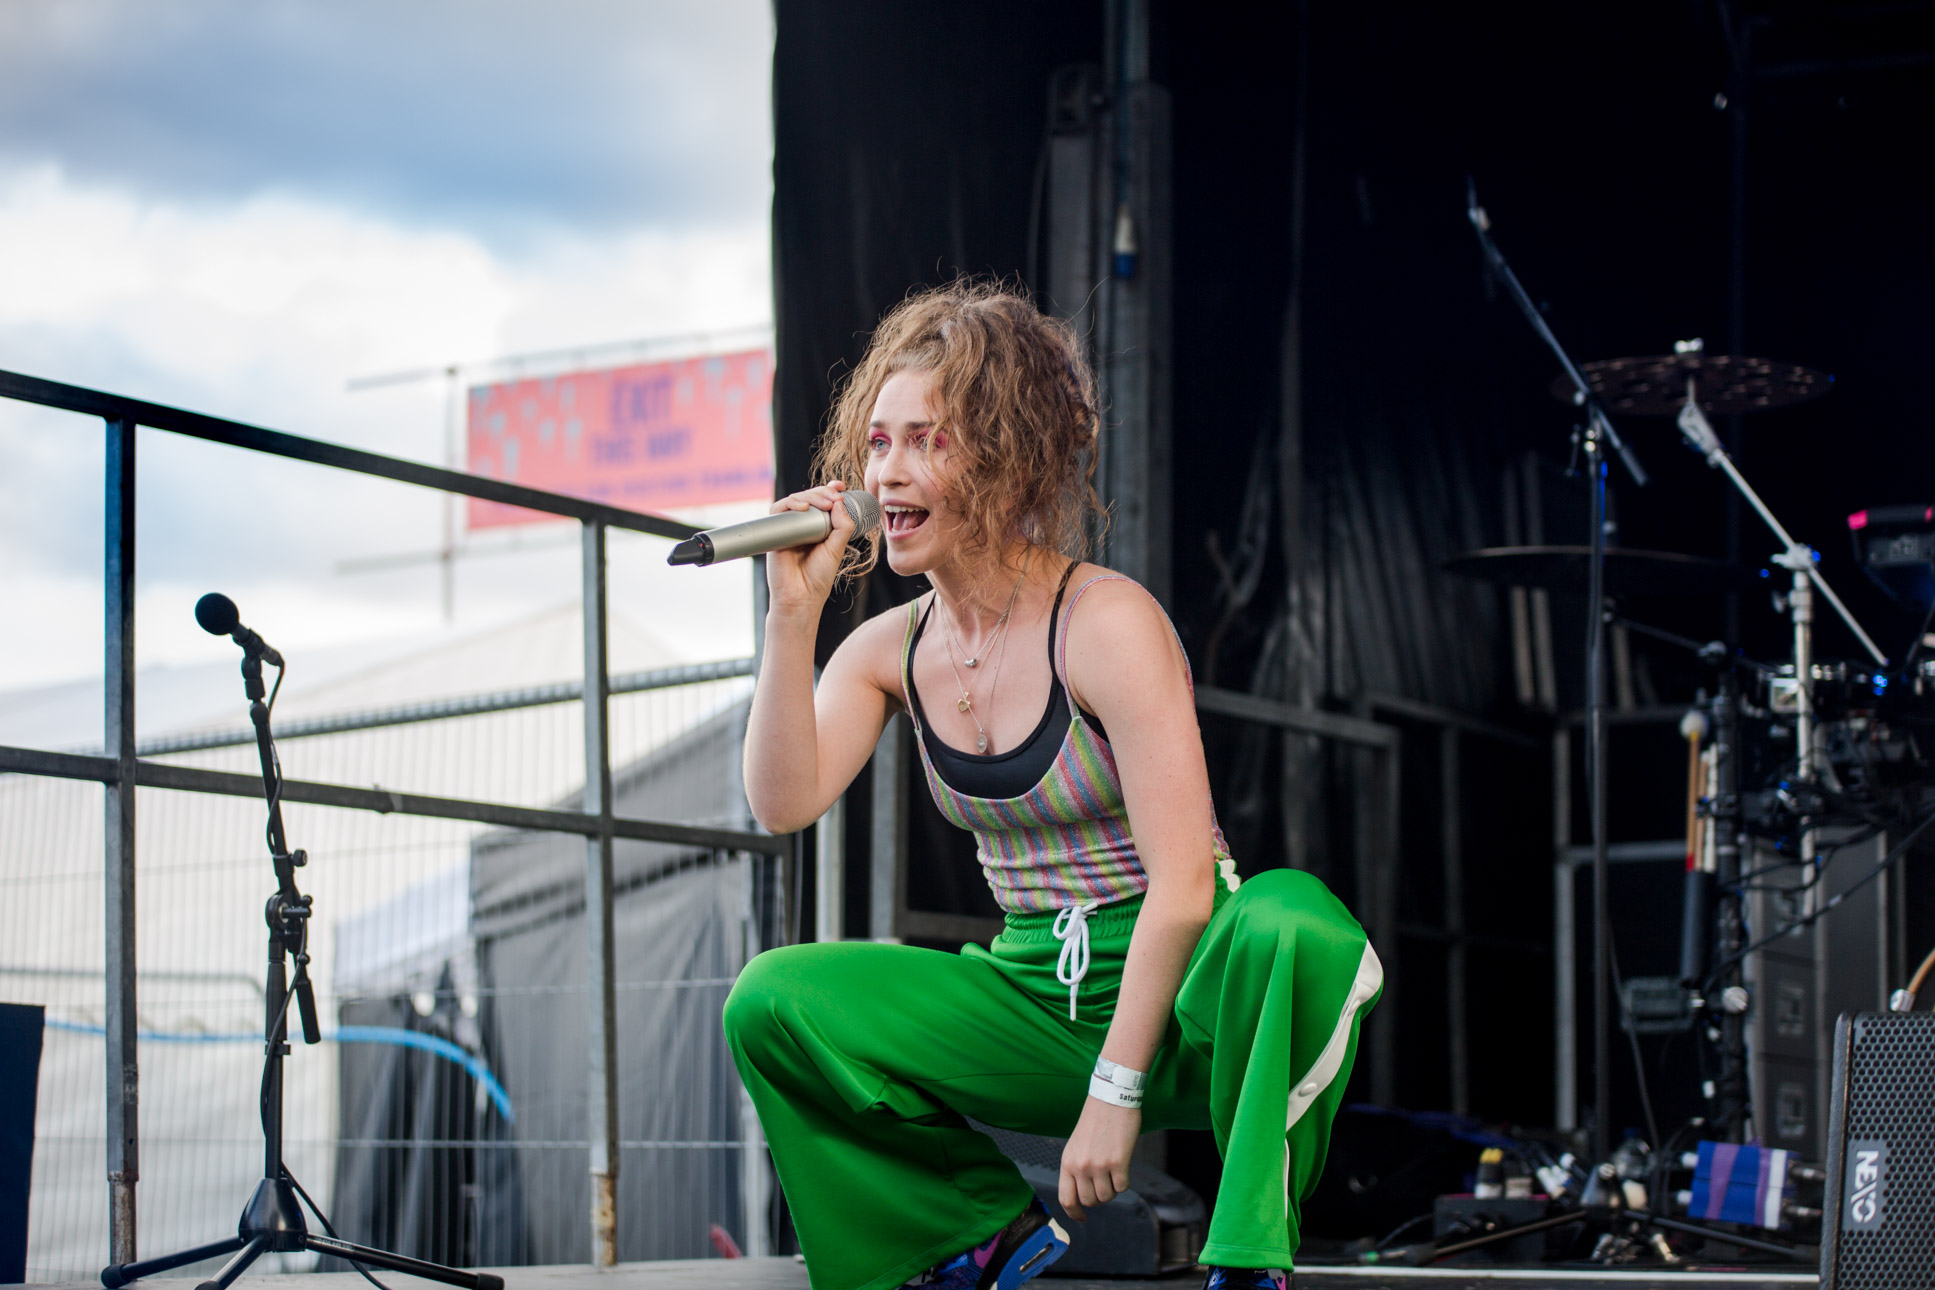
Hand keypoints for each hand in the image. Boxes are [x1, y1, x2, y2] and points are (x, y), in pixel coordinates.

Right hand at [763, 481, 854, 615]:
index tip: (841, 486)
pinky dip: (791, 504)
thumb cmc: (818, 577)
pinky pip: (778, 510)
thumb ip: (842, 526)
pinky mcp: (775, 533)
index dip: (829, 490)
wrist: (801, 596)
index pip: (822, 503)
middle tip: (836, 497)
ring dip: (811, 496)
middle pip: (809, 498)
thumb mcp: (837, 548)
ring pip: (795, 500)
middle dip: (823, 492)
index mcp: (818, 528)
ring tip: (826, 503)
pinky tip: (804, 507)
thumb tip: (838, 502)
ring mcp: (788, 528)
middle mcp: (802, 526)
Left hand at [1058, 1097, 1139, 1222]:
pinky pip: (1122, 1188)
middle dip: (1099, 1197)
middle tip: (1105, 1182)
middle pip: (1089, 1201)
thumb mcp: (1077, 1145)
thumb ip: (1077, 1168)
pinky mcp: (1118, 1163)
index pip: (1066, 1198)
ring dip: (1112, 1188)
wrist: (1111, 1099)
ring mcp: (1099, 1165)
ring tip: (1113, 1170)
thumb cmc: (1096, 1121)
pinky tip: (1123, 1165)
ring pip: (1107, 1197)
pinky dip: (1124, 1181)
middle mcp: (1080, 1166)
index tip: (1082, 1218)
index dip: (1074, 1213)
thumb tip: (1083, 1195)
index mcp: (1067, 1162)